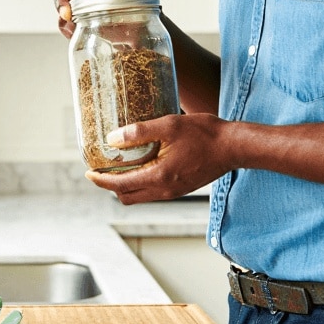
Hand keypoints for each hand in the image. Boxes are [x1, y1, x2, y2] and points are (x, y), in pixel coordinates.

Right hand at [52, 0, 151, 37]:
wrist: (148, 27)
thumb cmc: (144, 1)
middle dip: (60, 0)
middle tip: (67, 13)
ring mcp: (80, 9)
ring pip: (61, 10)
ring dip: (63, 18)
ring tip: (73, 28)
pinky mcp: (80, 26)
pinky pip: (67, 27)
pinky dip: (69, 31)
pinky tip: (77, 35)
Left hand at [84, 113, 228, 203]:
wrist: (234, 147)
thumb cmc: (205, 134)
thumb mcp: (169, 125)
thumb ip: (139, 132)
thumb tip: (112, 138)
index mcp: (159, 177)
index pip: (120, 186)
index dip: (101, 180)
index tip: (89, 172)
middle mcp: (165, 190)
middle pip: (127, 197)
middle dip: (110, 186)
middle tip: (101, 169)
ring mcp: (174, 192)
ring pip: (140, 196)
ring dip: (126, 185)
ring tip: (118, 166)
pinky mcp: (181, 188)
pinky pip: (153, 192)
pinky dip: (141, 183)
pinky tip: (141, 164)